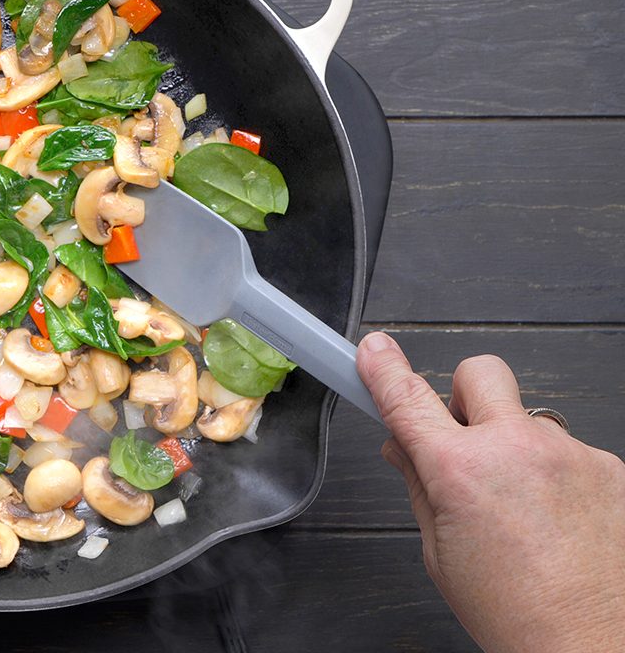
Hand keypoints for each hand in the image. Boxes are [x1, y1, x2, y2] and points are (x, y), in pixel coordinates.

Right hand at [356, 332, 624, 652]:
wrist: (595, 648)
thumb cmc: (519, 616)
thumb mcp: (441, 553)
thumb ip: (421, 488)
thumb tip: (406, 449)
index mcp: (461, 471)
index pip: (407, 398)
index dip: (382, 368)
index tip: (373, 351)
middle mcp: (517, 448)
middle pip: (479, 373)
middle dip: (462, 396)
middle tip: (461, 436)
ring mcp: (569, 454)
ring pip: (527, 418)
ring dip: (513, 446)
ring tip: (519, 507)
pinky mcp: (610, 468)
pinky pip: (567, 451)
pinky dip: (554, 475)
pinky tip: (554, 519)